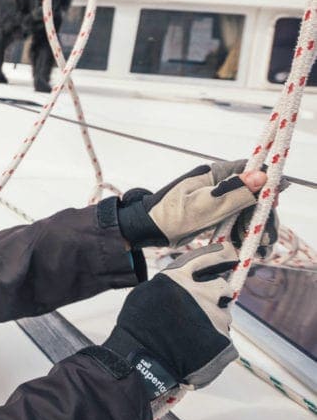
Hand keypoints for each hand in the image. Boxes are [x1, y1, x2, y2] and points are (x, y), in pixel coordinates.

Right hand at [103, 244, 237, 397]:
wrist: (141, 362)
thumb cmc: (137, 327)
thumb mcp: (146, 293)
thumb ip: (170, 284)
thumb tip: (185, 280)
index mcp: (179, 279)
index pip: (207, 259)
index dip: (221, 255)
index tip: (231, 253)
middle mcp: (201, 294)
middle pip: (223, 287)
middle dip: (218, 295)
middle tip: (206, 306)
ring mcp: (215, 319)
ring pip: (223, 316)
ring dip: (213, 322)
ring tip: (192, 336)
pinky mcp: (224, 343)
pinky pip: (224, 341)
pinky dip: (214, 346)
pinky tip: (196, 352)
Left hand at [117, 161, 266, 248]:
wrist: (148, 229)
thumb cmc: (172, 215)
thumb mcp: (204, 206)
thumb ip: (234, 192)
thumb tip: (262, 176)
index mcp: (215, 174)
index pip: (250, 172)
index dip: (266, 187)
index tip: (272, 205)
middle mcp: (218, 184)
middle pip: (251, 194)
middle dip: (262, 214)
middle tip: (265, 236)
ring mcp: (215, 199)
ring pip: (245, 209)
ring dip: (254, 226)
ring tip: (258, 247)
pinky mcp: (213, 213)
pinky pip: (234, 219)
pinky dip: (242, 232)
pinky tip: (247, 246)